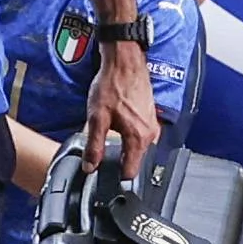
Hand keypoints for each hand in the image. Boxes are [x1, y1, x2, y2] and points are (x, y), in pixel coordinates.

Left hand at [83, 43, 161, 181]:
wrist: (124, 62)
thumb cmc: (112, 86)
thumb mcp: (97, 117)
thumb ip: (94, 145)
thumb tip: (90, 166)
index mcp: (138, 138)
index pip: (132, 171)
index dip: (118, 177)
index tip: (106, 180)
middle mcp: (150, 134)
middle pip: (135, 159)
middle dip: (120, 161)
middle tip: (103, 159)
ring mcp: (152, 125)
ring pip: (137, 146)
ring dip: (124, 146)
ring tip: (109, 141)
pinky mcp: (150, 116)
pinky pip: (140, 134)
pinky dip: (129, 135)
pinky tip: (117, 127)